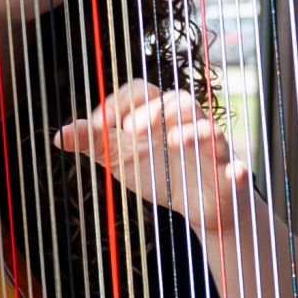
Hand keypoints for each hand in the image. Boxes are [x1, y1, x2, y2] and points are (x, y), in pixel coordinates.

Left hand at [59, 80, 247, 231]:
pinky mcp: (229, 175)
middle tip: (128, 132)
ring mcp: (211, 148)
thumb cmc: (159, 173)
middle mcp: (187, 124)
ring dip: (193, 130)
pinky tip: (234, 172)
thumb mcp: (121, 159)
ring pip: (208, 126)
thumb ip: (94, 144)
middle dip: (154, 111)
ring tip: (173, 142)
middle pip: (178, 100)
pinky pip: (239, 167)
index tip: (98, 124)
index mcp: (159, 114)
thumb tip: (58, 135)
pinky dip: (238, 169)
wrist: (197, 208)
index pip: (143, 90)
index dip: (120, 101)